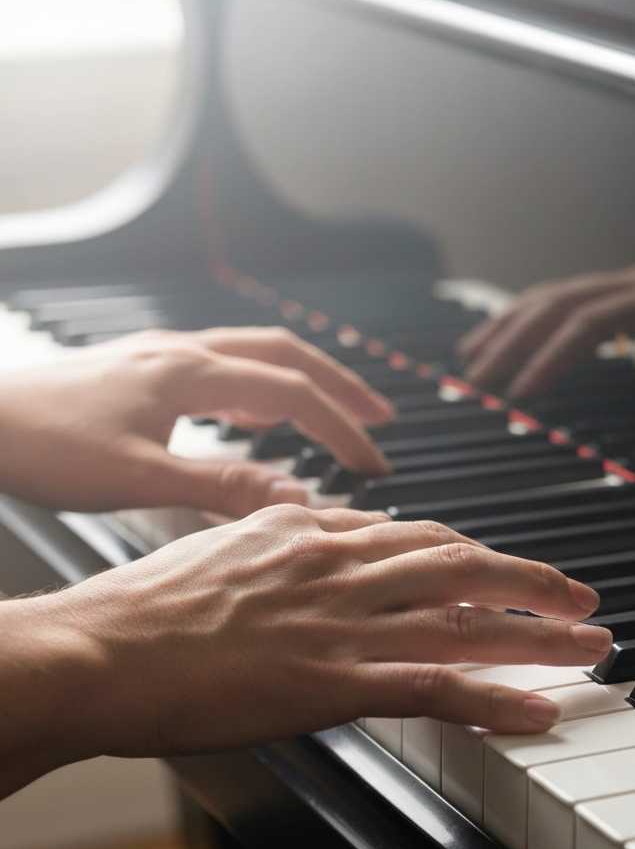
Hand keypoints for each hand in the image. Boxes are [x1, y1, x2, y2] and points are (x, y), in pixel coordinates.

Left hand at [0, 327, 395, 516]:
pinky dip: (260, 387)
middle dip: (340, 385)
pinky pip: (223, 366)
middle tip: (380, 414)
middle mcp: (181, 353)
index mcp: (187, 373)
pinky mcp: (143, 370)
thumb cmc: (40, 444)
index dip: (340, 426)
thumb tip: (294, 495)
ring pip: (255, 354)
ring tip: (335, 409)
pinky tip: (258, 414)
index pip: (290, 392)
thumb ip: (220, 486)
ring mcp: (161, 356)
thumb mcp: (136, 477)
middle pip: (285, 355)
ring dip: (304, 380)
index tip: (372, 461)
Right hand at [0, 506, 609, 793]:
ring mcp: (344, 624)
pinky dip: (494, 699)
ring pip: (466, 620)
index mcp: (316, 531)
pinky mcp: (333, 681)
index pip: (422, 536)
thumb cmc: (151, 605)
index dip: (480, 556)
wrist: (101, 648)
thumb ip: (286, 531)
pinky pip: (435, 688)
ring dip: (538, 634)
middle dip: (533, 582)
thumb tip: (319, 521)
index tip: (510, 570)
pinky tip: (537, 710)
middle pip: (465, 566)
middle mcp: (343, 566)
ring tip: (589, 646)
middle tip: (582, 599)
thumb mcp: (228, 542)